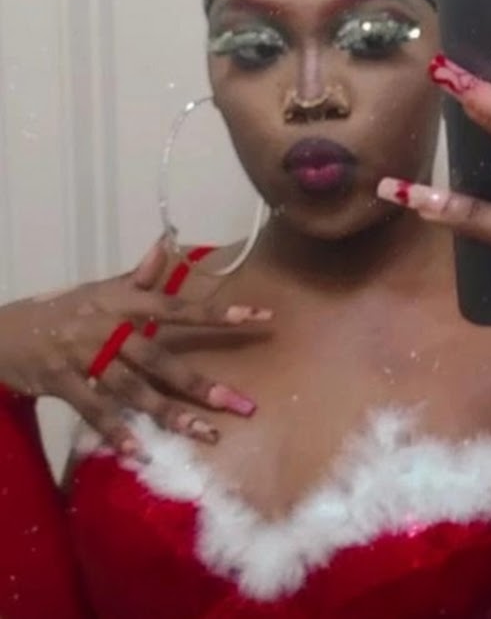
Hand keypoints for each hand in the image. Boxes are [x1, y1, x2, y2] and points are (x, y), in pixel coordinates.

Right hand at [0, 239, 272, 456]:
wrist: (6, 330)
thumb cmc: (66, 309)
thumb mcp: (102, 288)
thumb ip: (140, 276)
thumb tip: (164, 245)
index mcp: (126, 303)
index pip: (182, 308)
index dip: (221, 313)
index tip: (260, 318)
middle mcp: (111, 329)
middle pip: (164, 360)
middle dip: (204, 385)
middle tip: (242, 406)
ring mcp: (86, 358)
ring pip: (136, 390)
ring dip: (171, 416)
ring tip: (206, 434)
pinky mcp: (63, 383)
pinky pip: (95, 411)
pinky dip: (117, 432)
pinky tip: (140, 451)